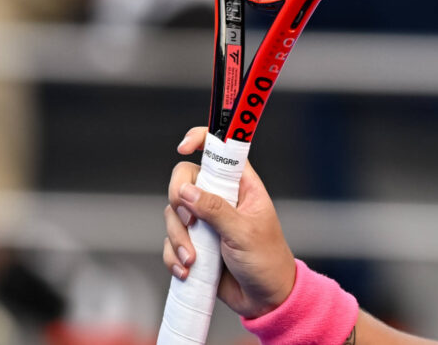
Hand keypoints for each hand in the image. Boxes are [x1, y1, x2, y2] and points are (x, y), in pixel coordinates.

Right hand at [163, 127, 296, 318]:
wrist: (264, 298)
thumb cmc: (266, 260)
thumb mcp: (243, 232)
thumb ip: (215, 210)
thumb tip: (187, 191)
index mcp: (242, 187)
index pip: (221, 152)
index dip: (202, 140)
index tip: (183, 147)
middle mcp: (221, 200)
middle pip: (185, 181)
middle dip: (179, 202)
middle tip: (189, 222)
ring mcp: (206, 222)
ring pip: (173, 214)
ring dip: (177, 239)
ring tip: (194, 259)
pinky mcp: (194, 244)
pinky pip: (170, 242)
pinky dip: (173, 257)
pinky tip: (188, 270)